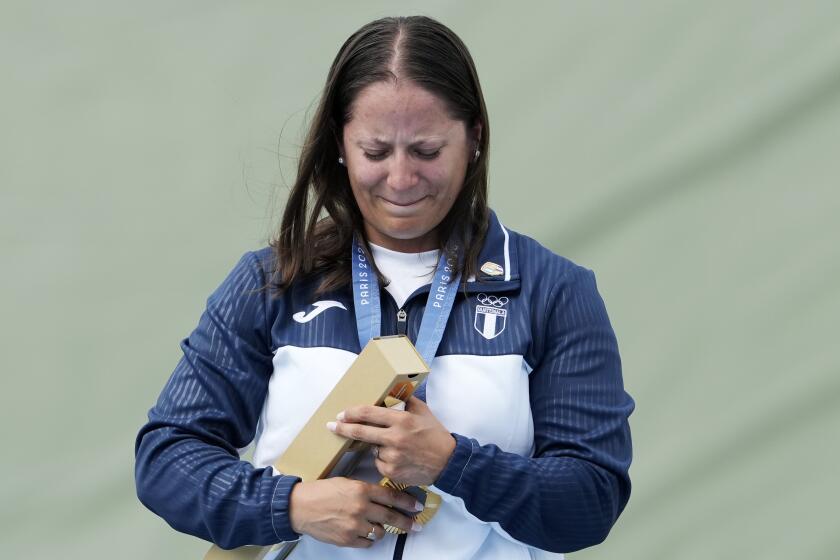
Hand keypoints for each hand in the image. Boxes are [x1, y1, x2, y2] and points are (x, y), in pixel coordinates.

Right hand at [289, 477, 422, 546]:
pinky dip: (369, 539)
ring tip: (379, 526)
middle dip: (407, 522)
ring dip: (382, 529)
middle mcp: (361, 508)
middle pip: (391, 517)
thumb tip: (383, 496)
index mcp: (361, 490)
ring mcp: (354, 525)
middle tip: (416, 525)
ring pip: (380, 532)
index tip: (417, 506)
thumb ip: (365, 489)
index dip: (407, 502)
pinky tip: (366, 533)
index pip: (392, 496)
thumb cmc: (321, 492)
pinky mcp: (347, 539)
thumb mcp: (346, 482)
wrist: (300, 507)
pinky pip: (367, 542)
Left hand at [327, 396, 456, 485]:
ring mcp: (393, 456)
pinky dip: (384, 461)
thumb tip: (390, 393)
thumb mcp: (423, 411)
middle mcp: (395, 438)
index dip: (352, 413)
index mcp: (401, 420)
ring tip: (397, 447)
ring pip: (372, 450)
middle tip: (332, 425)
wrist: (448, 462)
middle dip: (343, 428)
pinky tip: (398, 458)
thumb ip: (405, 401)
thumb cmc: (435, 435)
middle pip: (361, 432)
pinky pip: (379, 463)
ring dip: (377, 447)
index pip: (369, 414)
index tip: (341, 413)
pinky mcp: (392, 472)